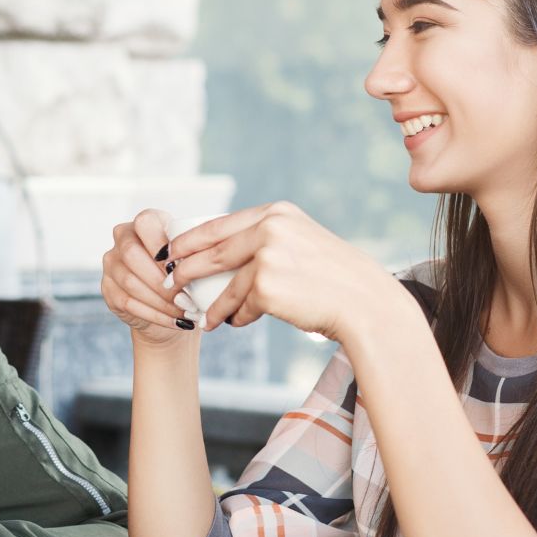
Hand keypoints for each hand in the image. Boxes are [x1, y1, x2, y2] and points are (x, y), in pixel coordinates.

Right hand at [100, 208, 195, 345]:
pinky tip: (177, 321)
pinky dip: (157, 315)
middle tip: (188, 299)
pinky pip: (129, 303)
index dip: (161, 245)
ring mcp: (111, 264)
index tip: (182, 267)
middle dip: (162, 281)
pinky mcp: (108, 289)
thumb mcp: (192, 255)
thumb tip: (205, 259)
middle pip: (132, 255)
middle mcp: (122, 237)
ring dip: (162, 301)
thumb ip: (194, 251)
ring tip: (187, 313)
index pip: (145, 223)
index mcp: (145, 221)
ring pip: (131, 282)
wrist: (170, 303)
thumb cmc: (186, 272)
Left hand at [167, 201, 398, 341]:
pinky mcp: (266, 287)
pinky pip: (240, 306)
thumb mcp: (302, 242)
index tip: (172, 252)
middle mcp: (270, 228)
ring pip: (225, 284)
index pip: (219, 225)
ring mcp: (268, 256)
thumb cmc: (334, 278)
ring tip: (205, 318)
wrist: (365, 304)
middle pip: (212, 251)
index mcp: (277, 213)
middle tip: (172, 284)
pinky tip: (237, 323)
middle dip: (187, 270)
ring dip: (212, 304)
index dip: (191, 240)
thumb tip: (222, 252)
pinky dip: (236, 317)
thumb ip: (267, 239)